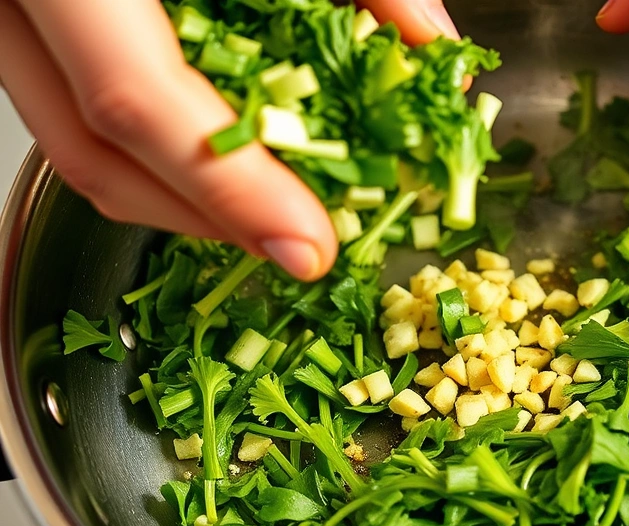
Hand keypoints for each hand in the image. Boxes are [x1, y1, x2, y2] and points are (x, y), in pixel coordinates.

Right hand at [0, 0, 459, 280]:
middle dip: (213, 221)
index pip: (138, 99)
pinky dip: (156, 151)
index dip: (232, 190)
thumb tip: (431, 48)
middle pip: (98, 155)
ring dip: (183, 201)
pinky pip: (73, 109)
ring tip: (273, 211)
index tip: (310, 246)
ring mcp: (2, 13)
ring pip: (76, 149)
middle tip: (305, 239)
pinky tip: (224, 155)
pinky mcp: (19, 20)